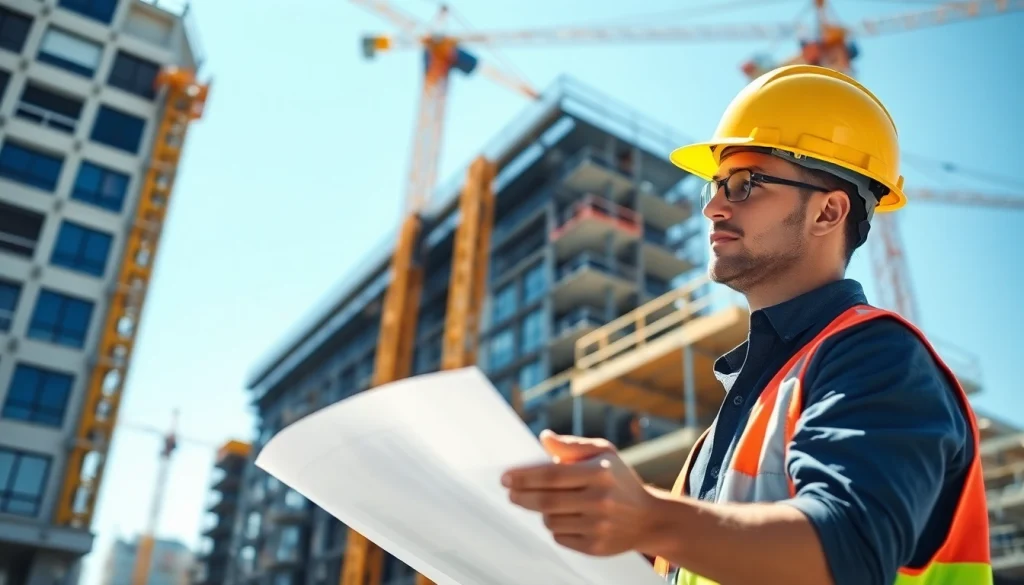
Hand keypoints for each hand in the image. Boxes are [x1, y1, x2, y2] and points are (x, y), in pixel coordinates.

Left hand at [501, 429, 659, 556]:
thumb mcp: (604, 453)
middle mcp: (600, 501)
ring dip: (542, 511)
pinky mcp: (596, 547)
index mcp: (600, 473)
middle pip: (546, 500)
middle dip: (521, 496)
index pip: (552, 475)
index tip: (505, 477)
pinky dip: (557, 528)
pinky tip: (568, 518)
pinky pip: (560, 537)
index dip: (524, 477)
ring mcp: (598, 526)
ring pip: (550, 520)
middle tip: (510, 492)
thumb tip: (544, 438)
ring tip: (550, 503)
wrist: (649, 518)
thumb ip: (572, 446)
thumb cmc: (620, 480)